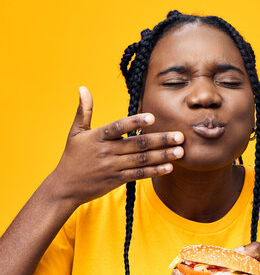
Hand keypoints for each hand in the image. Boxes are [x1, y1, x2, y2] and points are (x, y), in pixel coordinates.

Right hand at [50, 86, 183, 206]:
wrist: (65, 187)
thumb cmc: (72, 157)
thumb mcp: (75, 132)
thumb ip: (84, 110)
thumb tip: (83, 87)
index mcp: (98, 137)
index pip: (119, 127)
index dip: (135, 122)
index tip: (152, 118)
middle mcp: (107, 152)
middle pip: (137, 144)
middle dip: (160, 140)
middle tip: (180, 135)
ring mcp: (113, 167)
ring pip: (142, 160)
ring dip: (163, 156)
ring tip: (180, 151)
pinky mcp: (117, 180)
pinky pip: (139, 175)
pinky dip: (155, 171)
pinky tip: (169, 167)